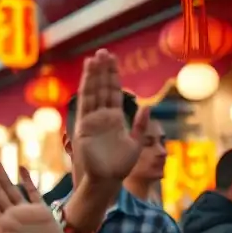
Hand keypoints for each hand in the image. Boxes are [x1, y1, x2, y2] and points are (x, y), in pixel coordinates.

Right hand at [72, 49, 149, 184]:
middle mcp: (101, 116)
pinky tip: (89, 77)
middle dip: (102, 70)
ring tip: (94, 58)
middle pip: (101, 88)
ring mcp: (91, 120)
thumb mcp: (136, 143)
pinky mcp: (84, 127)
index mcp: (114, 118)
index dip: (112, 76)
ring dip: (93, 76)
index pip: (112, 92)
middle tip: (103, 52)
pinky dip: (87, 90)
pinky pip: (85, 105)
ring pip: (93, 93)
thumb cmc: (121, 165)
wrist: (107, 180)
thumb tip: (148, 106)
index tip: (111, 60)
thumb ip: (141, 125)